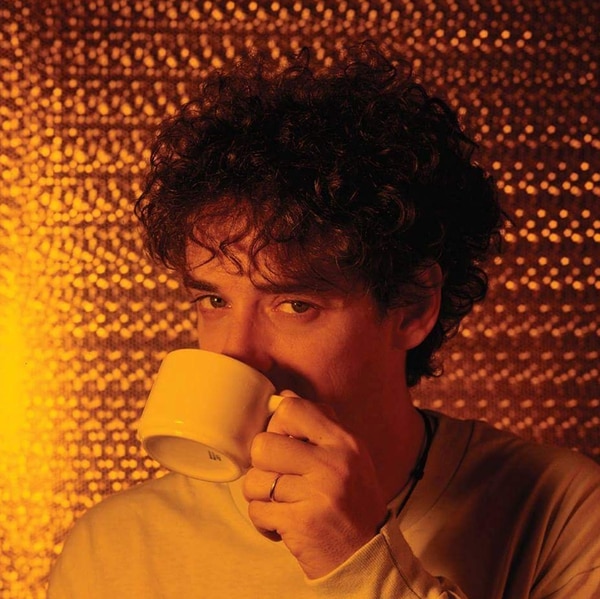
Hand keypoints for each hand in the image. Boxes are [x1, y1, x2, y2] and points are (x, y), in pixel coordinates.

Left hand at [242, 392, 387, 578]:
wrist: (368, 557)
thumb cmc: (354, 503)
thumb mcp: (350, 457)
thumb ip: (319, 426)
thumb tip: (284, 396)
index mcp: (344, 442)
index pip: (292, 409)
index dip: (276, 423)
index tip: (283, 442)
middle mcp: (332, 463)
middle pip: (263, 444)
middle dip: (262, 464)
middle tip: (277, 477)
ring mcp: (316, 494)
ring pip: (255, 479)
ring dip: (260, 495)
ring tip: (279, 502)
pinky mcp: (300, 523)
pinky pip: (257, 511)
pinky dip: (262, 521)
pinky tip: (281, 524)